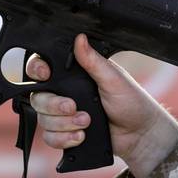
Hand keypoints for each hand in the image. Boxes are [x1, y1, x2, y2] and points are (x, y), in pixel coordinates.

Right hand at [26, 34, 177, 177]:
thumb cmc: (131, 103)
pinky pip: (50, 138)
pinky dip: (63, 139)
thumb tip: (80, 39)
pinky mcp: (66, 134)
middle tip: (73, 107)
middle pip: (39, 97)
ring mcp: (63, 115)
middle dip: (54, 105)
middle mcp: (65, 93)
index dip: (37, 70)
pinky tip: (80, 136)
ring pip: (43, 119)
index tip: (45, 75)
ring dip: (63, 124)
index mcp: (74, 75)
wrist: (139, 135)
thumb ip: (93, 61)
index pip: (43, 68)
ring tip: (85, 123)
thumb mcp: (113, 78)